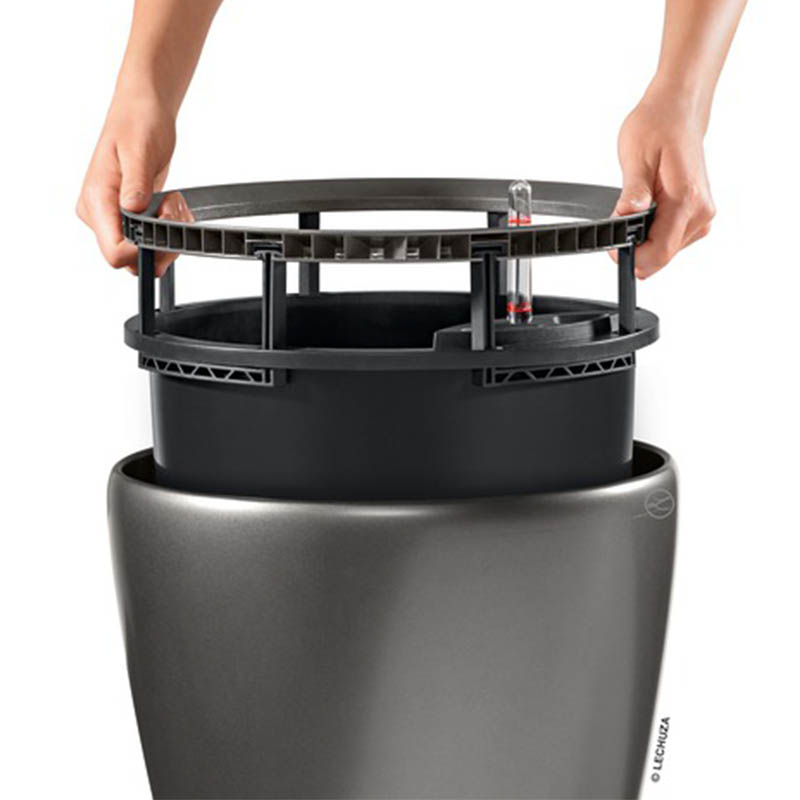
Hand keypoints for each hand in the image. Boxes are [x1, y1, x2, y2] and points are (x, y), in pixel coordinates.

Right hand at [76, 93, 191, 275]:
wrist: (143, 111)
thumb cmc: (137, 123)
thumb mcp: (139, 151)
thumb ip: (136, 184)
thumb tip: (133, 209)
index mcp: (95, 200)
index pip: (113, 251)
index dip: (142, 251)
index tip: (162, 228)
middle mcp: (100, 214)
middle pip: (131, 259)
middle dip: (161, 242)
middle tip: (173, 209)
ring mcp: (114, 217)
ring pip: (144, 253)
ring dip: (169, 235)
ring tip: (174, 203)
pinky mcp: (129, 216)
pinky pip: (151, 240)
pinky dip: (170, 229)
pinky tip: (172, 206)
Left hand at [613, 87, 715, 277]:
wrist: (677, 111)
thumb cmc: (657, 126)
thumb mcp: (635, 159)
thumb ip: (631, 196)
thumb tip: (624, 222)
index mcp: (686, 200)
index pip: (659, 253)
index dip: (631, 257)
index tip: (613, 245)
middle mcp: (700, 212)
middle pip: (661, 256)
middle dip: (636, 246)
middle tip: (623, 216)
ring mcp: (702, 216)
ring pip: (665, 251)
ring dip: (645, 237)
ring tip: (639, 205)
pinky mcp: (698, 216)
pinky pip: (670, 240)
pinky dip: (653, 231)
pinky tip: (650, 209)